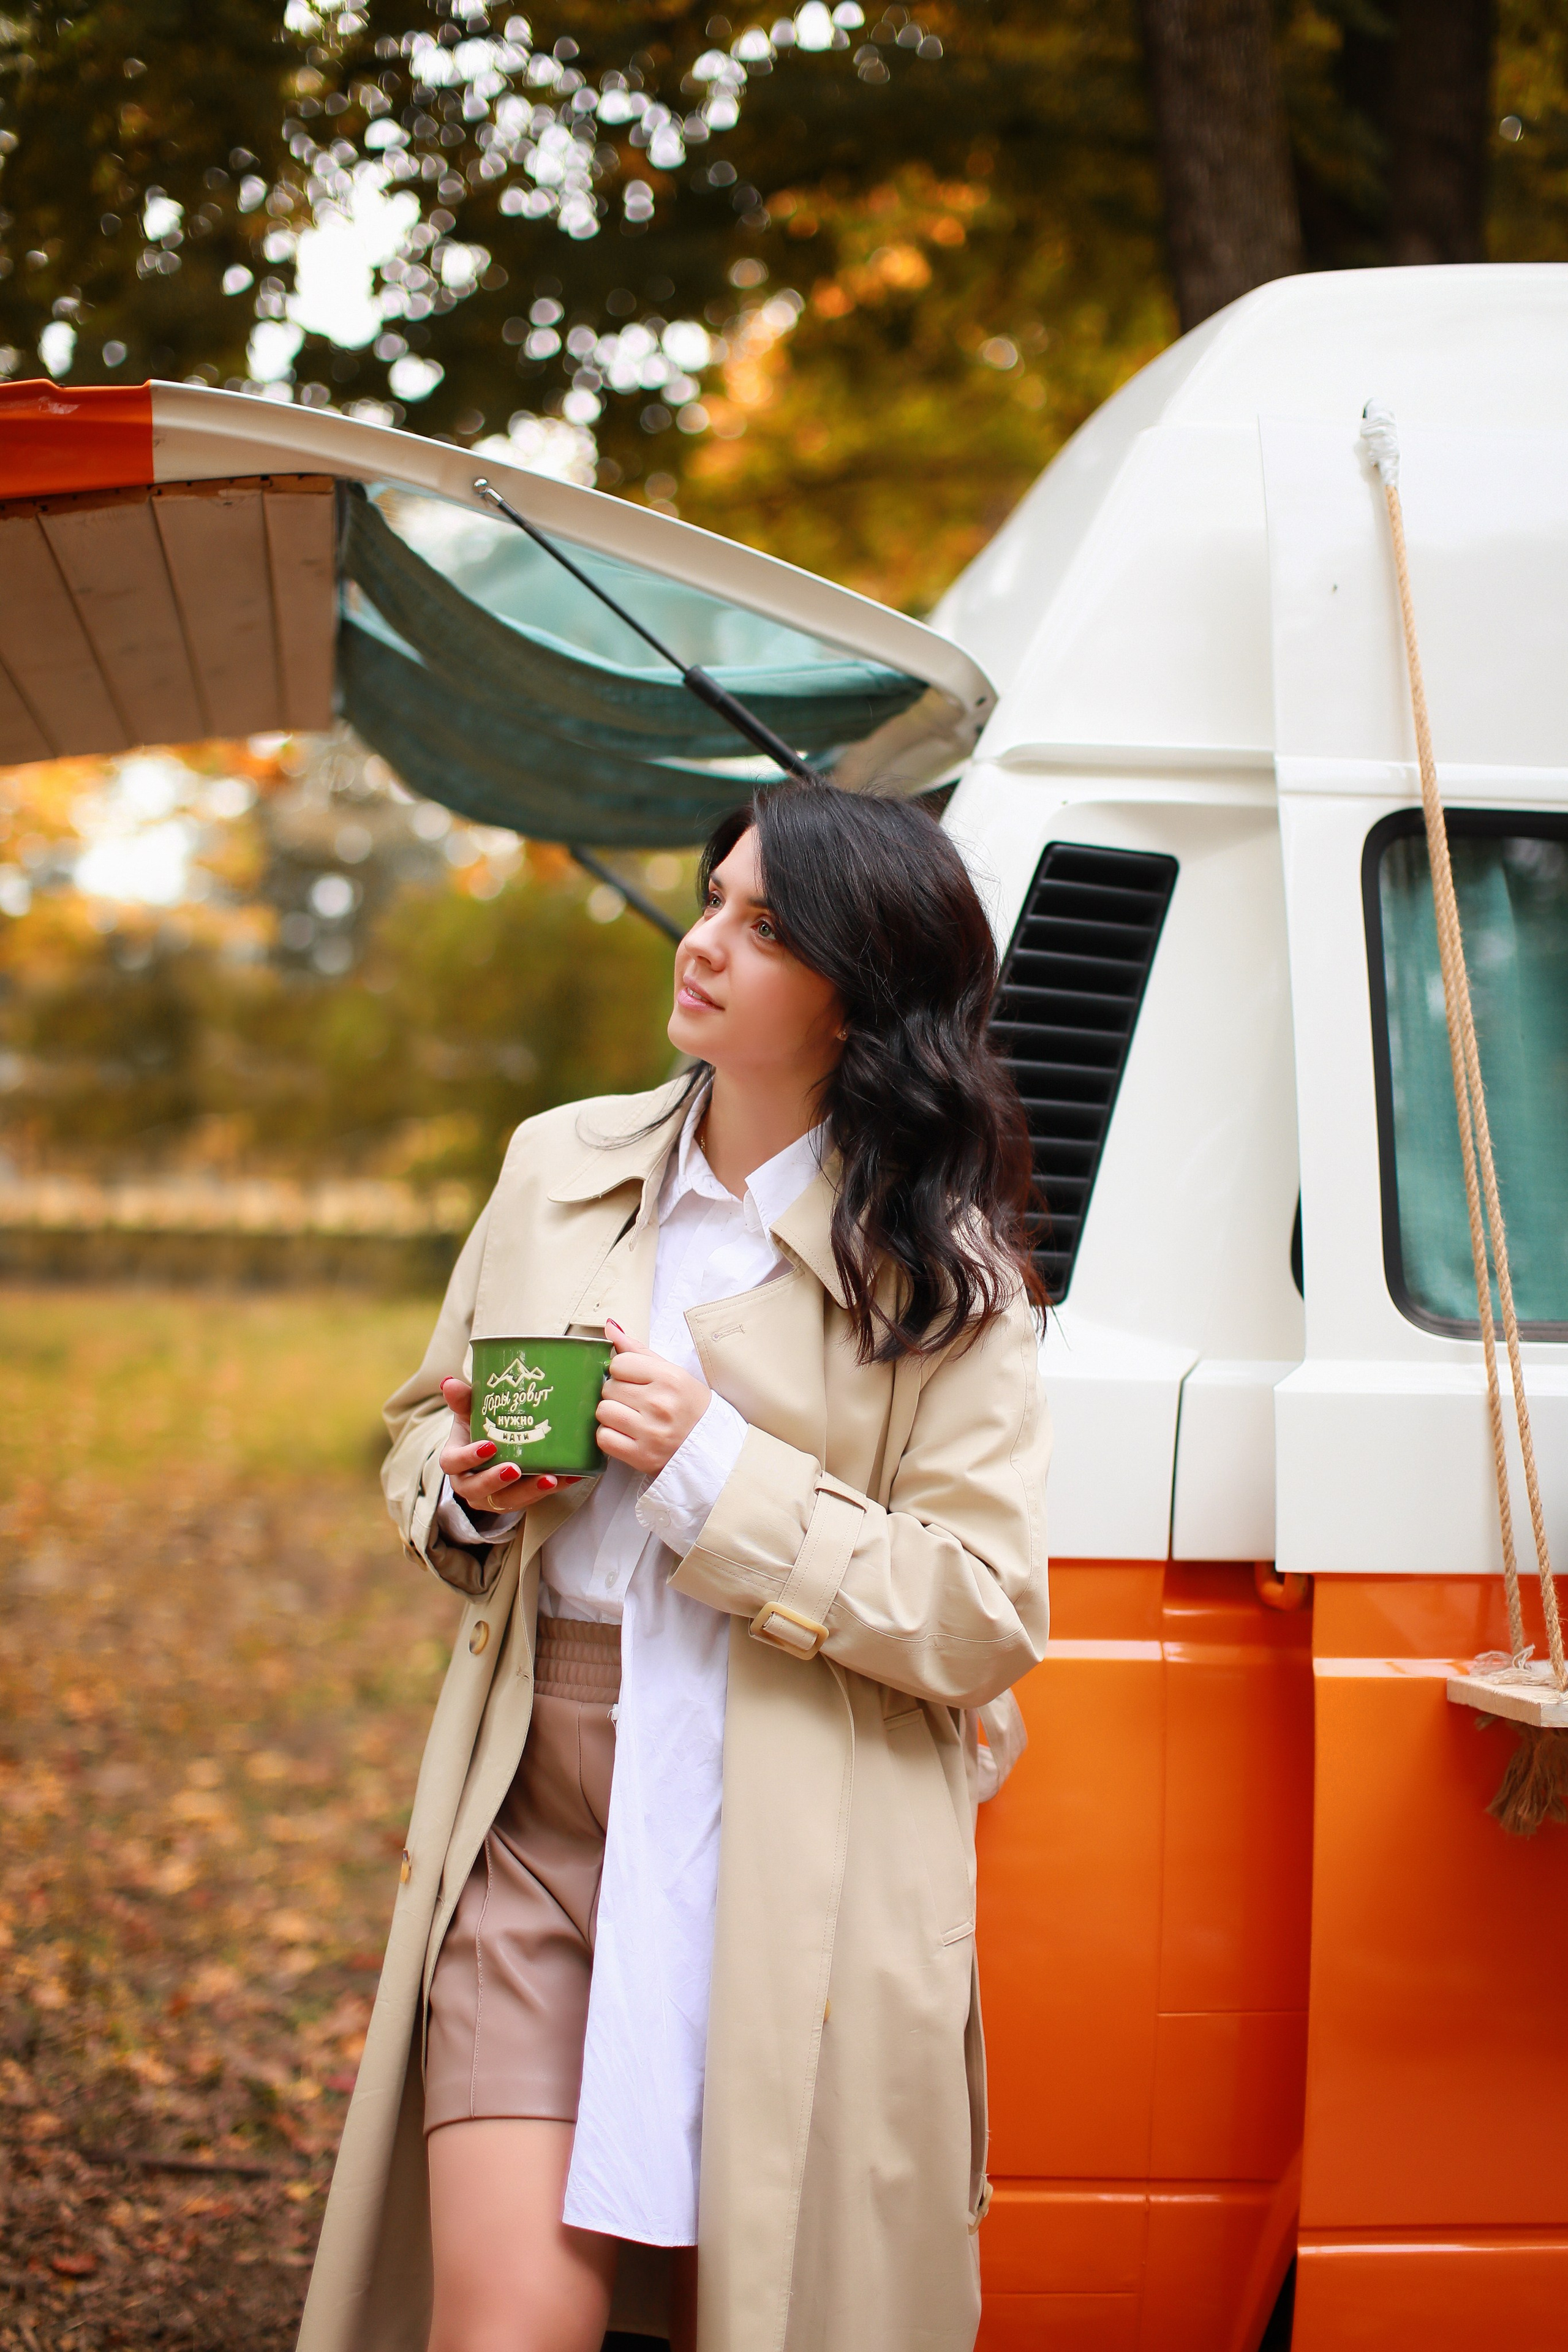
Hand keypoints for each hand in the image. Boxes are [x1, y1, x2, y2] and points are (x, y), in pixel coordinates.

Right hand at [438, 1377, 579, 1514]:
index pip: (453, 1463)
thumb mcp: (470, 1412)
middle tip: (516, 1469)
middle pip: (478, 1489)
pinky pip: (533, 1500)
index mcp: (455, 1462)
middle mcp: (470, 1484)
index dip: (468, 1458)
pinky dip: (553, 1489)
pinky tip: (569, 1476)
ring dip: (529, 1491)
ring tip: (550, 1478)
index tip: (489, 1446)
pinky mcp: (516, 1502)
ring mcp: (492, 1498)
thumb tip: (449, 1382)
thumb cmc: (479, 1429)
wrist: (494, 1449)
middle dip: (497, 1481)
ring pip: (507, 1501)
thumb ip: (463, 1399)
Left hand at [594, 1319, 710, 1476]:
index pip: (619, 1363)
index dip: (623, 1372)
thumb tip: (609, 1326)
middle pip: (608, 1388)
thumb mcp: (672, 1373)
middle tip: (635, 1402)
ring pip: (602, 1412)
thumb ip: (638, 1351)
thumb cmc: (689, 1406)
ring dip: (611, 1415)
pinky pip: (603, 1438)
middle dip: (617, 1394)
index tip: (635, 1382)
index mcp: (669, 1378)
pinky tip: (626, 1435)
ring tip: (630, 1418)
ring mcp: (650, 1432)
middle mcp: (659, 1404)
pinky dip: (610, 1437)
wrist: (711, 1447)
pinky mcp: (641, 1456)